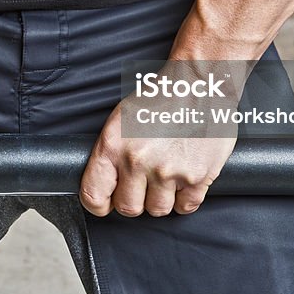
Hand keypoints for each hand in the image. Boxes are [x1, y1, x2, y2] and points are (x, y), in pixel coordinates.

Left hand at [79, 101, 235, 216]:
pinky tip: (184, 178)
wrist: (199, 83)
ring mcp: (169, 171)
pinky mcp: (197, 176)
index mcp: (113, 145)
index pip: (94, 195)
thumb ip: (111, 152)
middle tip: (143, 184)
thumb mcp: (122, 118)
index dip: (100, 204)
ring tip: (166, 176)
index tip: (108, 202)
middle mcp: (138, 160)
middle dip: (135, 199)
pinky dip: (185, 198)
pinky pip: (186, 207)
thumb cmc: (161, 96)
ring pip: (158, 210)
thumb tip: (105, 183)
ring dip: (161, 199)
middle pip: (129, 208)